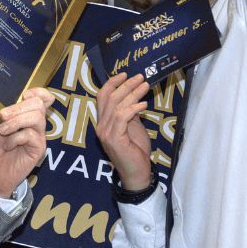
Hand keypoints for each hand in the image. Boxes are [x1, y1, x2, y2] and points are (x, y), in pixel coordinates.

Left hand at [0, 88, 54, 197]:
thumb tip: (3, 98)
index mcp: (25, 114)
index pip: (42, 97)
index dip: (37, 92)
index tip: (23, 95)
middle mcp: (34, 123)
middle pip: (39, 104)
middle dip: (19, 107)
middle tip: (2, 116)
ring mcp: (38, 135)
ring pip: (37, 117)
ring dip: (16, 122)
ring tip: (2, 131)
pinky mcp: (39, 148)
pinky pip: (30, 135)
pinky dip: (15, 138)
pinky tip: (7, 146)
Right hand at [96, 72, 151, 189]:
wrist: (137, 173)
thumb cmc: (136, 151)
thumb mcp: (133, 127)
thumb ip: (130, 113)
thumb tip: (134, 97)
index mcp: (104, 122)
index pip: (102, 97)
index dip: (112, 83)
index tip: (125, 74)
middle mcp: (101, 126)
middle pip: (109, 98)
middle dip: (126, 85)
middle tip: (140, 77)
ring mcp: (106, 133)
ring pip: (116, 106)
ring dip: (133, 94)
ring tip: (145, 87)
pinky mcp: (114, 139)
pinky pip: (122, 117)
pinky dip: (133, 108)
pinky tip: (144, 104)